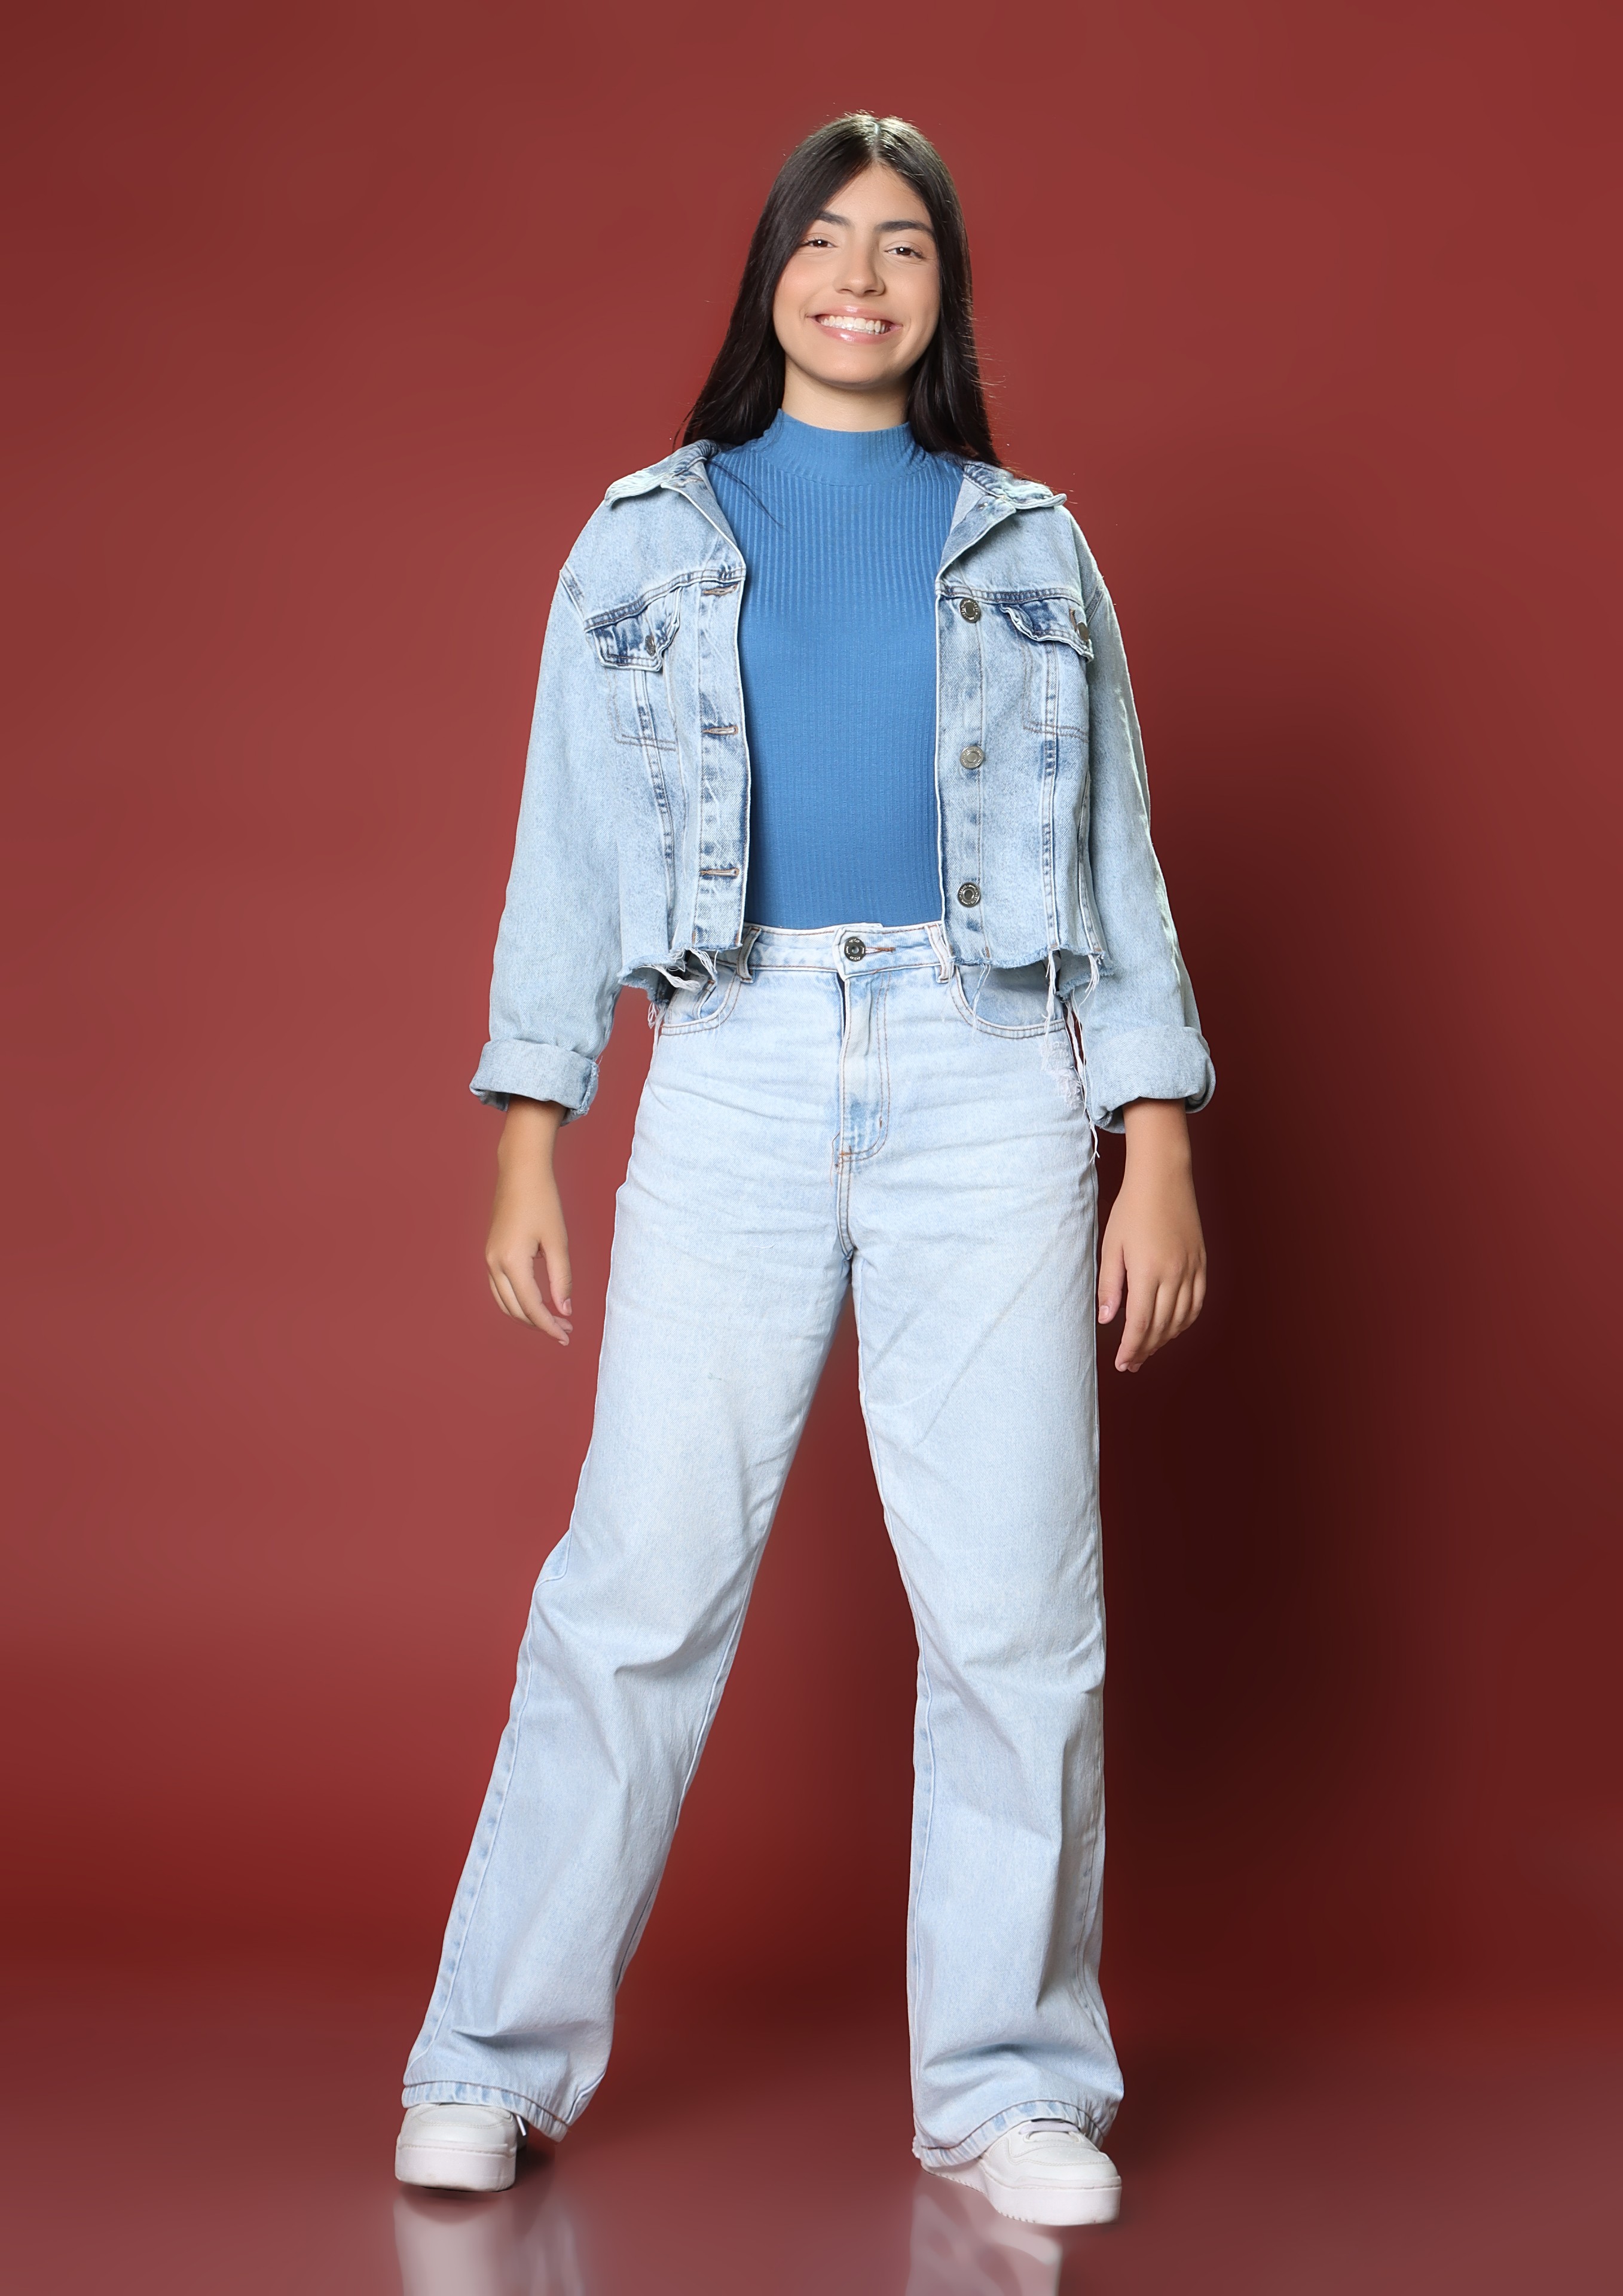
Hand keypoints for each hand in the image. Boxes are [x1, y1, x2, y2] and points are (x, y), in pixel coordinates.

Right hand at [485, 1098, 573, 1344]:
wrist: (520, 1172)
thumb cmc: (543, 1201)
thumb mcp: (558, 1241)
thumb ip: (561, 1278)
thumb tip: (564, 1309)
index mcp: (511, 1261)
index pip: (532, 1306)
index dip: (549, 1326)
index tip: (567, 1336)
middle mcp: (494, 1264)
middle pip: (515, 1309)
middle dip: (540, 1324)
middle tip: (566, 1331)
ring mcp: (489, 1259)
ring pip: (504, 1302)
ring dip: (527, 1315)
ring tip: (553, 1321)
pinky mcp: (491, 1253)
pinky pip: (500, 1288)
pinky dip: (517, 1301)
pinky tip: (537, 1302)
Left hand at [1097, 1099, 1206, 1372]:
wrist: (1164, 1179)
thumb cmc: (1132, 1210)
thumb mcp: (1111, 1246)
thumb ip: (1110, 1285)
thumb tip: (1108, 1319)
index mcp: (1148, 1271)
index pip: (1141, 1323)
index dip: (1131, 1348)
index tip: (1122, 1363)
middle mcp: (1174, 1274)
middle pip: (1162, 1326)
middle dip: (1146, 1349)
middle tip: (1131, 1363)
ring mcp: (1192, 1269)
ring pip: (1183, 1318)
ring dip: (1166, 1339)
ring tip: (1148, 1349)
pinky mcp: (1201, 1263)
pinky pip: (1197, 1302)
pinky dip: (1185, 1320)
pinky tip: (1172, 1327)